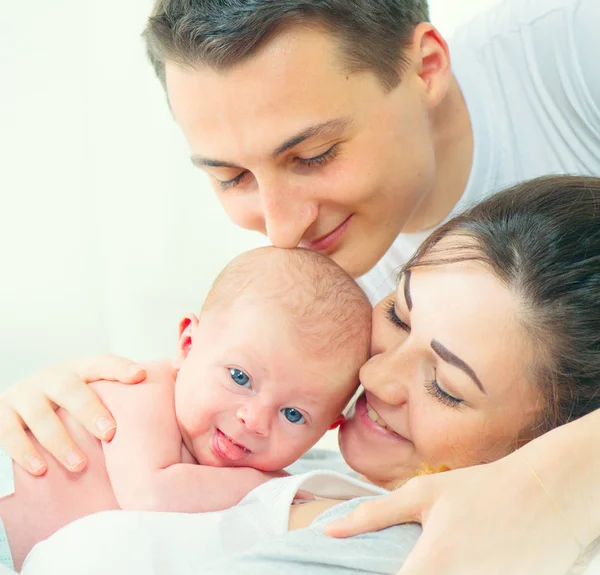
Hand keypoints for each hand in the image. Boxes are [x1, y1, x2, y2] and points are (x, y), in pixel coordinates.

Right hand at [0, 355, 145, 474]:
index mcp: (77, 370)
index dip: (120, 367)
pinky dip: (24, 452)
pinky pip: (10, 433)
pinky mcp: (2, 414)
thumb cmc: (67, 403)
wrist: (17, 402)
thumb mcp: (88, 391)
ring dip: (60, 441)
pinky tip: (40, 469)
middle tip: (109, 432)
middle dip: (90, 410)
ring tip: (79, 464)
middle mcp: (50, 378)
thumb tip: (160, 398)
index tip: (140, 376)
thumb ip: (115, 394)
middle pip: (70, 388)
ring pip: (40, 415)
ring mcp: (24, 394)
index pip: (101, 362)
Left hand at [324, 453, 582, 574]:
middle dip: (406, 572)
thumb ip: (373, 516)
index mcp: (432, 565)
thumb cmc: (480, 489)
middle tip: (412, 556)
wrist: (545, 495)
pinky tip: (464, 558)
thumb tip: (330, 532)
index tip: (359, 569)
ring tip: (440, 553)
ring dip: (435, 574)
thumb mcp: (423, 494)